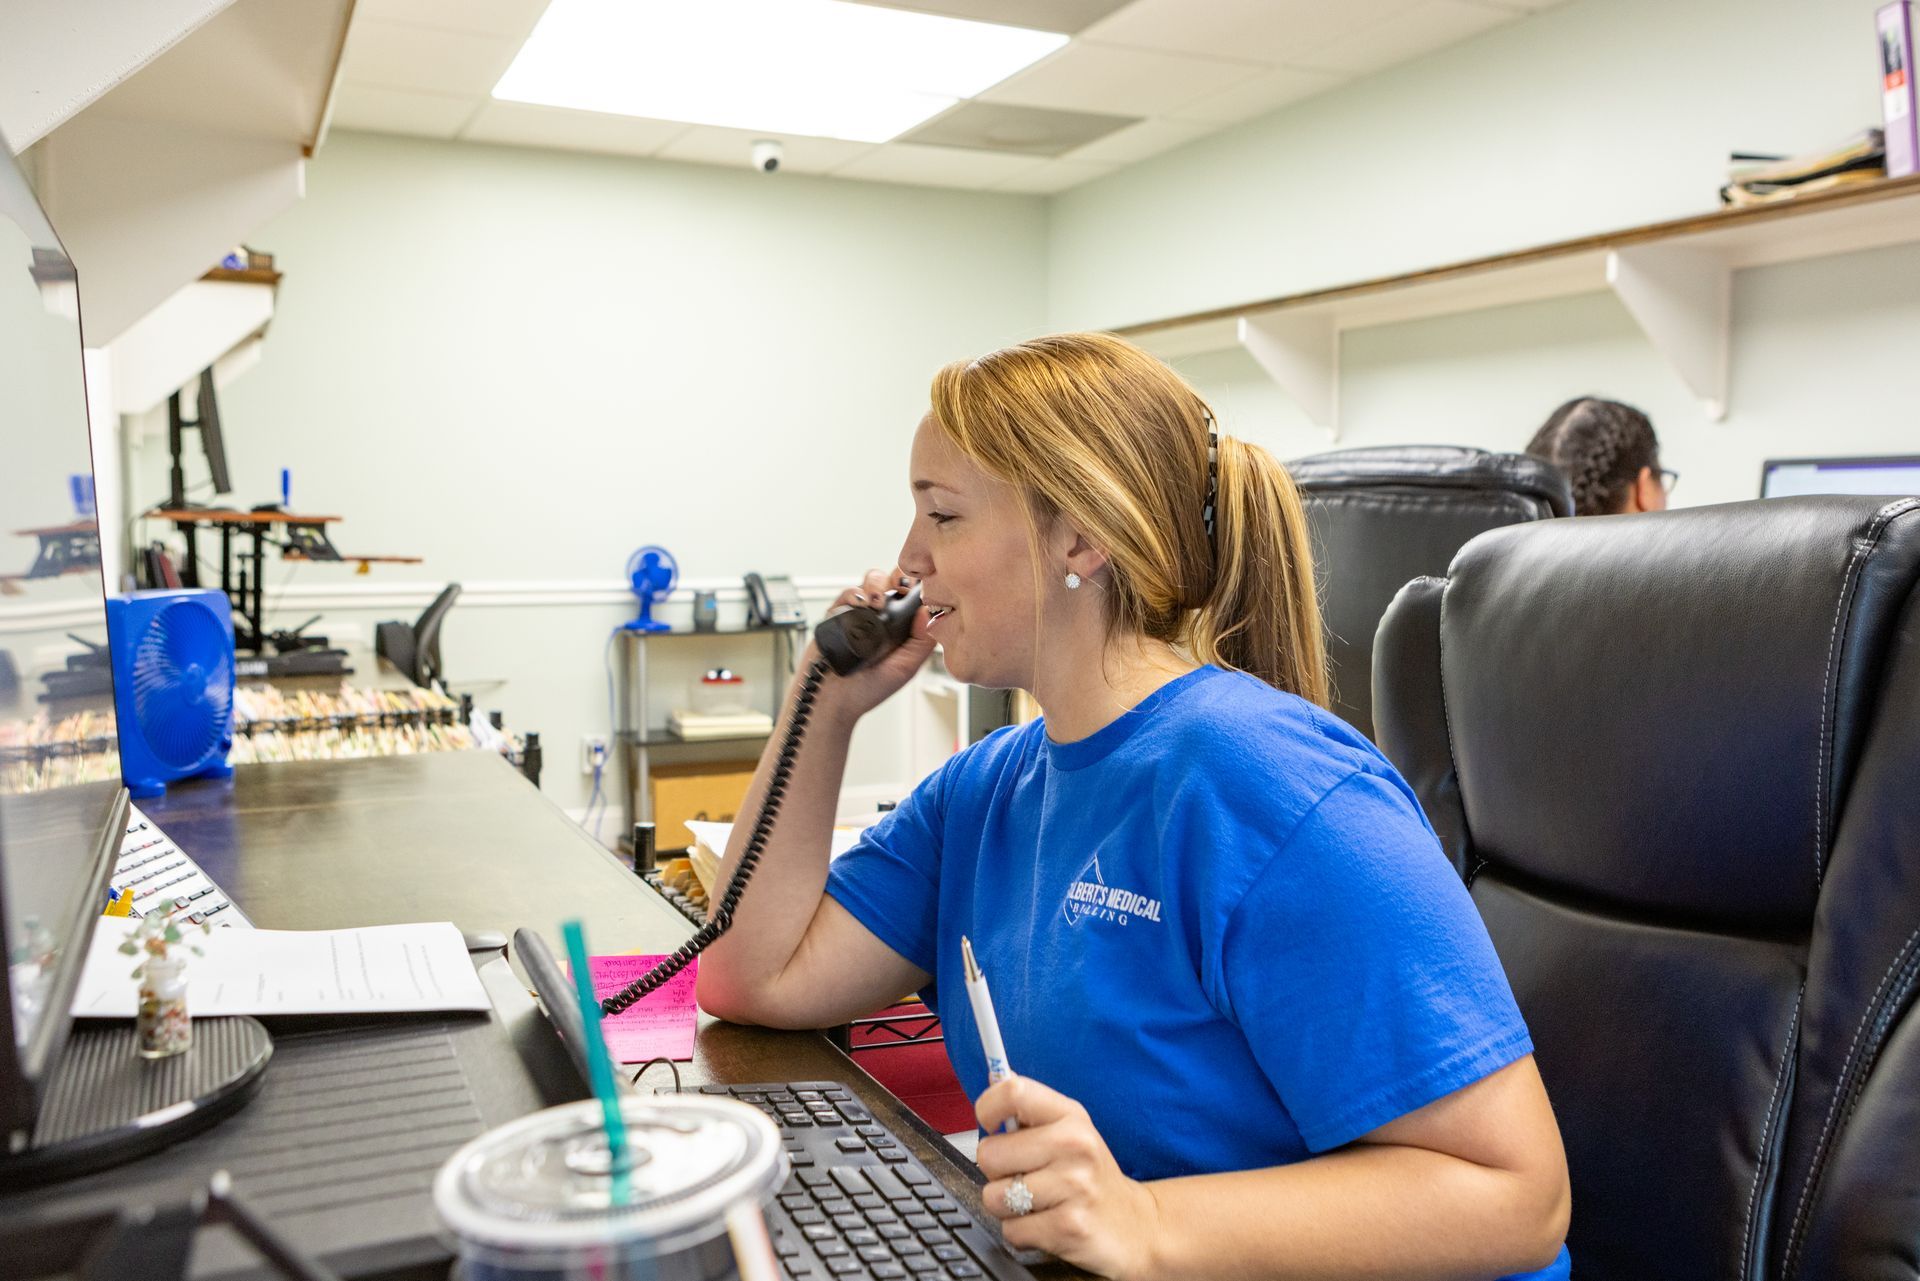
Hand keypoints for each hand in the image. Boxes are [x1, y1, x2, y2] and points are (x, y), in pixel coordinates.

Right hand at [800, 567, 935, 721]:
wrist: (835, 700)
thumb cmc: (869, 689)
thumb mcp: (906, 668)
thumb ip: (922, 642)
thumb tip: (928, 612)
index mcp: (901, 625)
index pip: (913, 595)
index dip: (919, 585)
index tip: (923, 587)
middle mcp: (881, 615)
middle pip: (893, 579)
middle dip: (899, 576)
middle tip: (902, 587)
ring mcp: (859, 612)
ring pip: (870, 580)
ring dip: (877, 584)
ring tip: (878, 602)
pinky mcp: (837, 613)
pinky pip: (846, 593)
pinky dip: (854, 594)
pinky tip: (860, 605)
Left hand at [975, 1076, 1162, 1280]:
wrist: (1134, 1224)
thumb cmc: (1089, 1175)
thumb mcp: (1069, 1131)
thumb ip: (1030, 1113)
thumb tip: (992, 1085)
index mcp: (1070, 1115)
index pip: (1013, 1092)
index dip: (987, 1108)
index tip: (991, 1125)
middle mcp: (1074, 1145)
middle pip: (989, 1154)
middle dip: (996, 1172)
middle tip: (1025, 1176)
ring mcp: (1074, 1186)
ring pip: (995, 1196)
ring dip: (1007, 1206)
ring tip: (1037, 1203)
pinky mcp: (1069, 1227)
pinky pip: (1011, 1230)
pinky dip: (1022, 1233)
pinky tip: (1046, 1224)